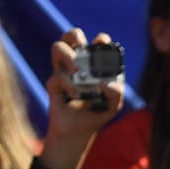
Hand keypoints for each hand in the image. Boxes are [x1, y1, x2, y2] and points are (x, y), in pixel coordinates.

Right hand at [45, 28, 123, 145]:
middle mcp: (78, 63)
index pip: (97, 43)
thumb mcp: (113, 105)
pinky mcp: (53, 84)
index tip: (103, 44)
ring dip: (67, 55)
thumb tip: (105, 83)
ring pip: (58, 48)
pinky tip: (75, 95)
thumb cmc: (96, 114)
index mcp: (94, 64)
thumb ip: (117, 93)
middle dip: (75, 35)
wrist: (78, 132)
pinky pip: (57, 76)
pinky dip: (68, 85)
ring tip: (76, 70)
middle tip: (81, 46)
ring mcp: (63, 71)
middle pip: (72, 36)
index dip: (101, 40)